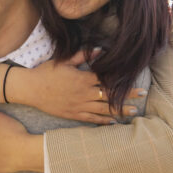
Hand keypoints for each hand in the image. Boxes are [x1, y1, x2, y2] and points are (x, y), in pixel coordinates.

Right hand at [15, 51, 144, 122]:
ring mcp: (78, 105)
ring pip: (103, 109)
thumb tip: (100, 49)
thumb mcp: (64, 60)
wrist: (30, 89)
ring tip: (133, 112)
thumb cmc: (46, 72)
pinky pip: (91, 118)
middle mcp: (84, 93)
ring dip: (119, 110)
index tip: (136, 82)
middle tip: (142, 96)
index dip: (123, 82)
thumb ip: (83, 55)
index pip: (108, 80)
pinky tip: (113, 122)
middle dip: (127, 96)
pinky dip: (103, 121)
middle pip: (110, 95)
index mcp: (83, 79)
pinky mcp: (73, 114)